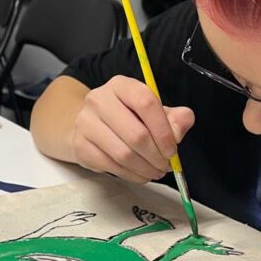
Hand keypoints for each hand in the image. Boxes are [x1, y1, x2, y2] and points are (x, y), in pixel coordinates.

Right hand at [70, 75, 194, 182]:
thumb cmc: (126, 117)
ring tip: (155, 171)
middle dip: (156, 156)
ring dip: (145, 168)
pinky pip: (111, 166)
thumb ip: (174, 117)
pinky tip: (140, 173)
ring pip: (123, 154)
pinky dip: (131, 175)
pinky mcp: (80, 145)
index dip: (164, 130)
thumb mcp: (152, 111)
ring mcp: (86, 122)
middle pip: (136, 134)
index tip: (172, 148)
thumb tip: (181, 127)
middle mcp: (99, 99)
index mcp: (121, 85)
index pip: (146, 102)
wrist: (89, 125)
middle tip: (166, 165)